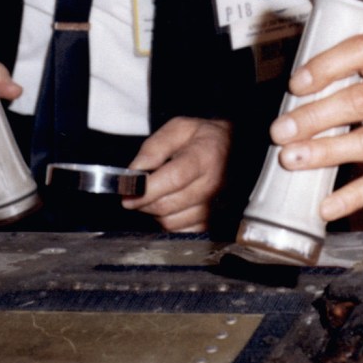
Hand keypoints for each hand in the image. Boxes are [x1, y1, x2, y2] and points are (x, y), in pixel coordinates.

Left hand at [124, 116, 228, 233]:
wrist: (235, 149)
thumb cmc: (203, 138)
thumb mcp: (178, 128)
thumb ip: (154, 148)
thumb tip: (133, 174)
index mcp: (205, 156)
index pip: (174, 178)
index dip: (147, 188)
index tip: (127, 192)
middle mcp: (214, 185)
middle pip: (168, 204)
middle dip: (143, 201)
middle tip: (135, 192)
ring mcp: (216, 207)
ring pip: (172, 222)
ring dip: (155, 212)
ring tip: (156, 195)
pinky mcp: (214, 222)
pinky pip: (182, 233)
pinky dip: (169, 223)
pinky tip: (170, 207)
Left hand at [269, 33, 362, 221]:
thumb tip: (312, 82)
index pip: (362, 51)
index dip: (326, 66)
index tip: (297, 83)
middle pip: (358, 100)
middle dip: (313, 117)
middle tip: (280, 129)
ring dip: (324, 151)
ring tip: (292, 159)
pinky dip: (353, 195)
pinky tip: (327, 204)